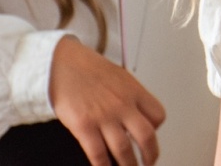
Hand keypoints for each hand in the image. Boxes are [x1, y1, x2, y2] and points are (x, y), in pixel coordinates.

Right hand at [48, 37, 164, 165]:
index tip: (150, 137)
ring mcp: (104, 117)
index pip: (158, 116)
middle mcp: (123, 105)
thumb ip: (130, 97)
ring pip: (124, 149)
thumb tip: (135, 117)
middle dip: (150, 155)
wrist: (62, 65)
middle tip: (148, 164)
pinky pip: (98, 154)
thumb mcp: (120, 77)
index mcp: (135, 91)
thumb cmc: (89, 70)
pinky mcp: (83, 126)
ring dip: (129, 165)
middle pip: (147, 136)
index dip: (156, 129)